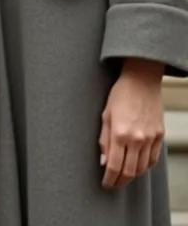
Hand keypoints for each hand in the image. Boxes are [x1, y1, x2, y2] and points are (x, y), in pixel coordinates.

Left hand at [99, 58, 164, 187]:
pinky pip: (153, 159)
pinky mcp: (159, 136)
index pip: (114, 166)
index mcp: (120, 133)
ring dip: (132, 175)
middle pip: (129, 172)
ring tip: (124, 175)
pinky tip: (137, 166)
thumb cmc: (120, 94)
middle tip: (114, 183)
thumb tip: (104, 162)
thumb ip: (104, 140)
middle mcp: (136, 139)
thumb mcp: (105, 114)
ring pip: (142, 168)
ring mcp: (150, 138)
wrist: (142, 79)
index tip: (106, 184)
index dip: (109, 179)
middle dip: (120, 181)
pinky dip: (144, 167)